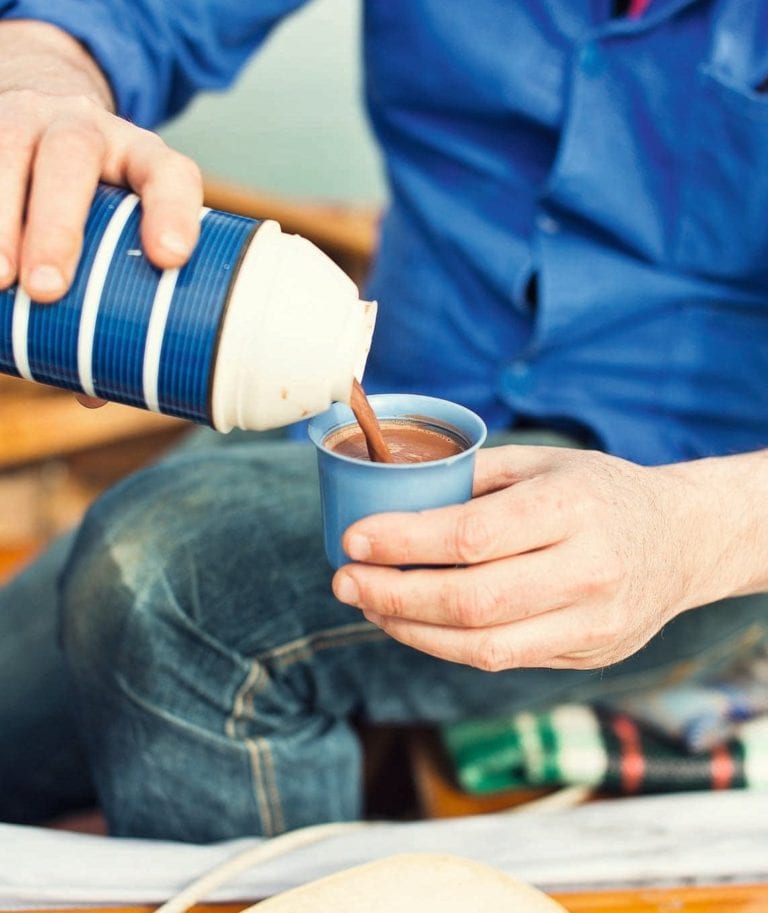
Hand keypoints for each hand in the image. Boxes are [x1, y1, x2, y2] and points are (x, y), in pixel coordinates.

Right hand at [0, 20, 202, 302]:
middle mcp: (85, 128)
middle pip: (73, 156)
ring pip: (10, 148)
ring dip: (1, 219)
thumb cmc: (98, 201)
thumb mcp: (125, 224)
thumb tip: (104, 380)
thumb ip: (127, 281)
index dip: (172, 212)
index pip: (169, 173)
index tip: (169, 258)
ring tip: (0, 279)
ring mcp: (28, 121)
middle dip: (58, 226)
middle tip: (48, 289)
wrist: (44, 121)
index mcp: (141, 156)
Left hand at [332, 445, 709, 671]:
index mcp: (573, 508)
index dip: (403, 542)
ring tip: (367, 604)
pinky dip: (445, 645)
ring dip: (410, 629)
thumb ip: (473, 477)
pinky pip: (501, 660)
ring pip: (482, 645)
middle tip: (343, 580)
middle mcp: (588, 570)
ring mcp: (592, 622)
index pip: (472, 536)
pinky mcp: (586, 654)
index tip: (353, 538)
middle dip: (393, 594)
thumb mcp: (544, 462)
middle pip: (471, 600)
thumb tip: (392, 496)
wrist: (681, 540)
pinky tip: (411, 623)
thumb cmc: (600, 491)